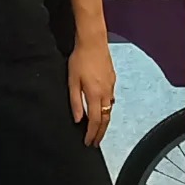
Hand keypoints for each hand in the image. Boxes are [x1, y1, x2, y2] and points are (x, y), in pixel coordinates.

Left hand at [68, 29, 115, 146]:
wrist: (93, 41)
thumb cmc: (80, 60)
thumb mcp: (72, 81)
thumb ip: (76, 102)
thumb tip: (79, 119)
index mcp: (95, 95)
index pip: (95, 121)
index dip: (92, 134)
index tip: (88, 143)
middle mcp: (106, 92)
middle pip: (106, 118)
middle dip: (101, 133)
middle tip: (95, 142)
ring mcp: (111, 86)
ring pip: (110, 109)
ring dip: (105, 122)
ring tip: (98, 129)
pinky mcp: (112, 79)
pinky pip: (111, 99)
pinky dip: (107, 109)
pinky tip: (103, 108)